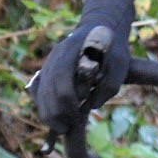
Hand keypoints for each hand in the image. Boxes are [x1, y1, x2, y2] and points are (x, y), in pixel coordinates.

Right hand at [34, 18, 129, 138]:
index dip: (66, 102)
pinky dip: (44, 106)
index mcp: (71, 51)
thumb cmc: (112, 49)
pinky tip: (54, 119)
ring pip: (39, 92)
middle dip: (55, 112)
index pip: (61, 79)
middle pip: (46, 89)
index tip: (77, 118)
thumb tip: (92, 105)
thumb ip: (109, 85)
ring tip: (61, 128)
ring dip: (48, 113)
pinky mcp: (46, 72)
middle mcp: (54, 57)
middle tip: (66, 128)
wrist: (100, 29)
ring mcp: (48, 64)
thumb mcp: (119, 64)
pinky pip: (38, 92)